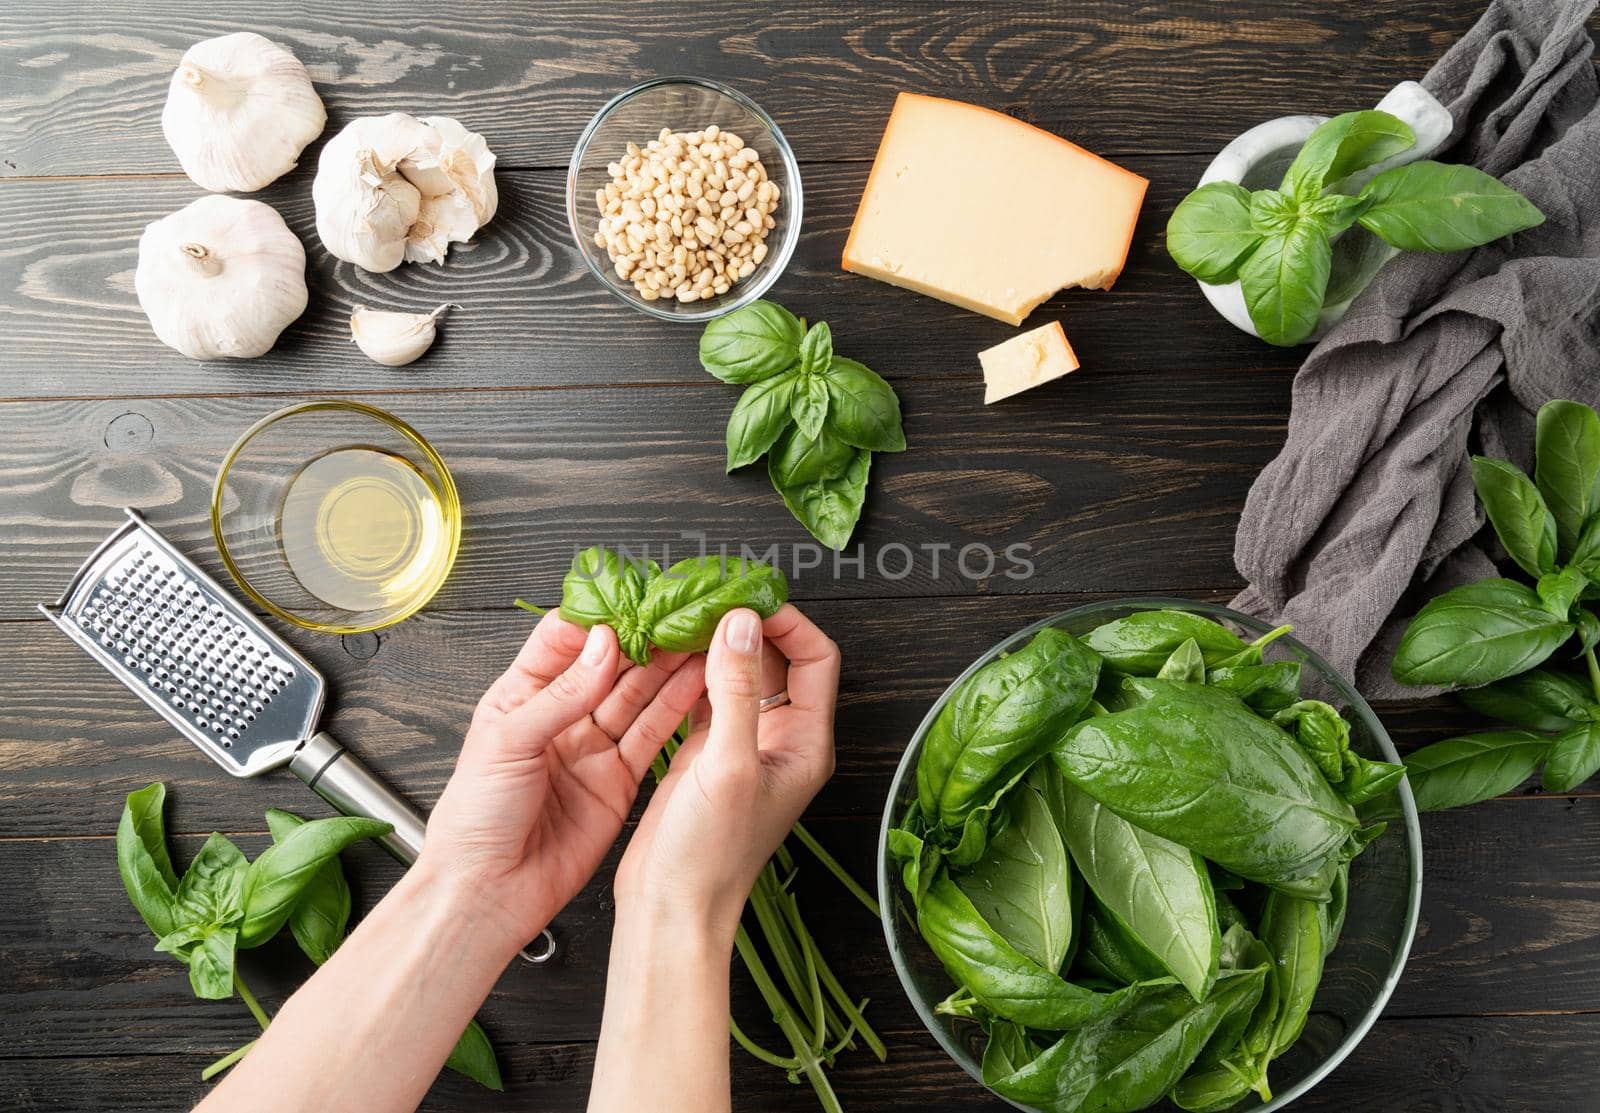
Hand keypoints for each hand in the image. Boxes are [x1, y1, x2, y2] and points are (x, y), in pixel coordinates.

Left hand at [422, 612, 706, 952]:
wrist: (487, 892)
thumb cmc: (474, 818)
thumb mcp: (508, 740)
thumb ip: (562, 693)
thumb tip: (603, 645)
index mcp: (520, 696)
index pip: (565, 640)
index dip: (600, 618)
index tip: (634, 598)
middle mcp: (560, 717)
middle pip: (610, 665)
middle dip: (645, 638)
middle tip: (681, 614)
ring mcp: (591, 748)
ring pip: (637, 697)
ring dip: (668, 668)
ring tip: (700, 639)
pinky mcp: (618, 780)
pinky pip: (651, 736)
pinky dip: (677, 709)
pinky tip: (699, 682)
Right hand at [614, 604, 839, 940]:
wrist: (670, 909)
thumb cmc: (708, 854)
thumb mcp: (727, 766)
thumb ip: (736, 691)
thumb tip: (741, 622)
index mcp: (806, 742)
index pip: (815, 658)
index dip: (786, 622)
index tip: (746, 596)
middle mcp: (781, 739)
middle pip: (776, 659)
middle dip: (746, 623)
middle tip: (708, 594)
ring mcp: (742, 744)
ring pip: (738, 673)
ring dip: (715, 642)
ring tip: (683, 614)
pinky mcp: (705, 752)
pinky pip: (706, 694)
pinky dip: (690, 670)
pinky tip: (666, 650)